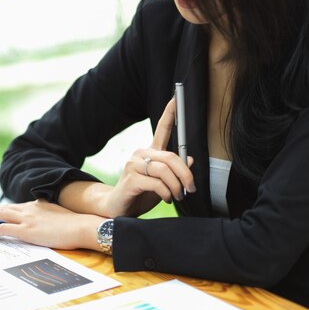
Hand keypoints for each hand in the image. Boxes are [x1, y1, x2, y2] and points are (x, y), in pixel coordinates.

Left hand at [0, 199, 101, 249]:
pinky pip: (4, 228)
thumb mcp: (58, 211)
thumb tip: (45, 206)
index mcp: (39, 204)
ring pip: (1, 214)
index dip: (8, 208)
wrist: (80, 226)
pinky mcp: (26, 231)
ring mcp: (27, 219)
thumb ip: (49, 209)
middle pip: (6, 207)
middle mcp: (30, 209)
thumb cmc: (73, 223)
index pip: (18, 205)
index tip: (2, 209)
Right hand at [94, 97, 195, 217]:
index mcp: (149, 152)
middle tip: (191, 188)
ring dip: (176, 186)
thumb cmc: (141, 195)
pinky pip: (156, 183)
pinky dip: (166, 192)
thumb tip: (190, 159)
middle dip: (185, 173)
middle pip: (170, 156)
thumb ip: (174, 171)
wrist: (118, 210)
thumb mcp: (163, 183)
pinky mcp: (130, 179)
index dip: (170, 114)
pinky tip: (166, 199)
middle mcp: (140, 154)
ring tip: (177, 196)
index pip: (161, 129)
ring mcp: (133, 165)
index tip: (176, 99)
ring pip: (165, 170)